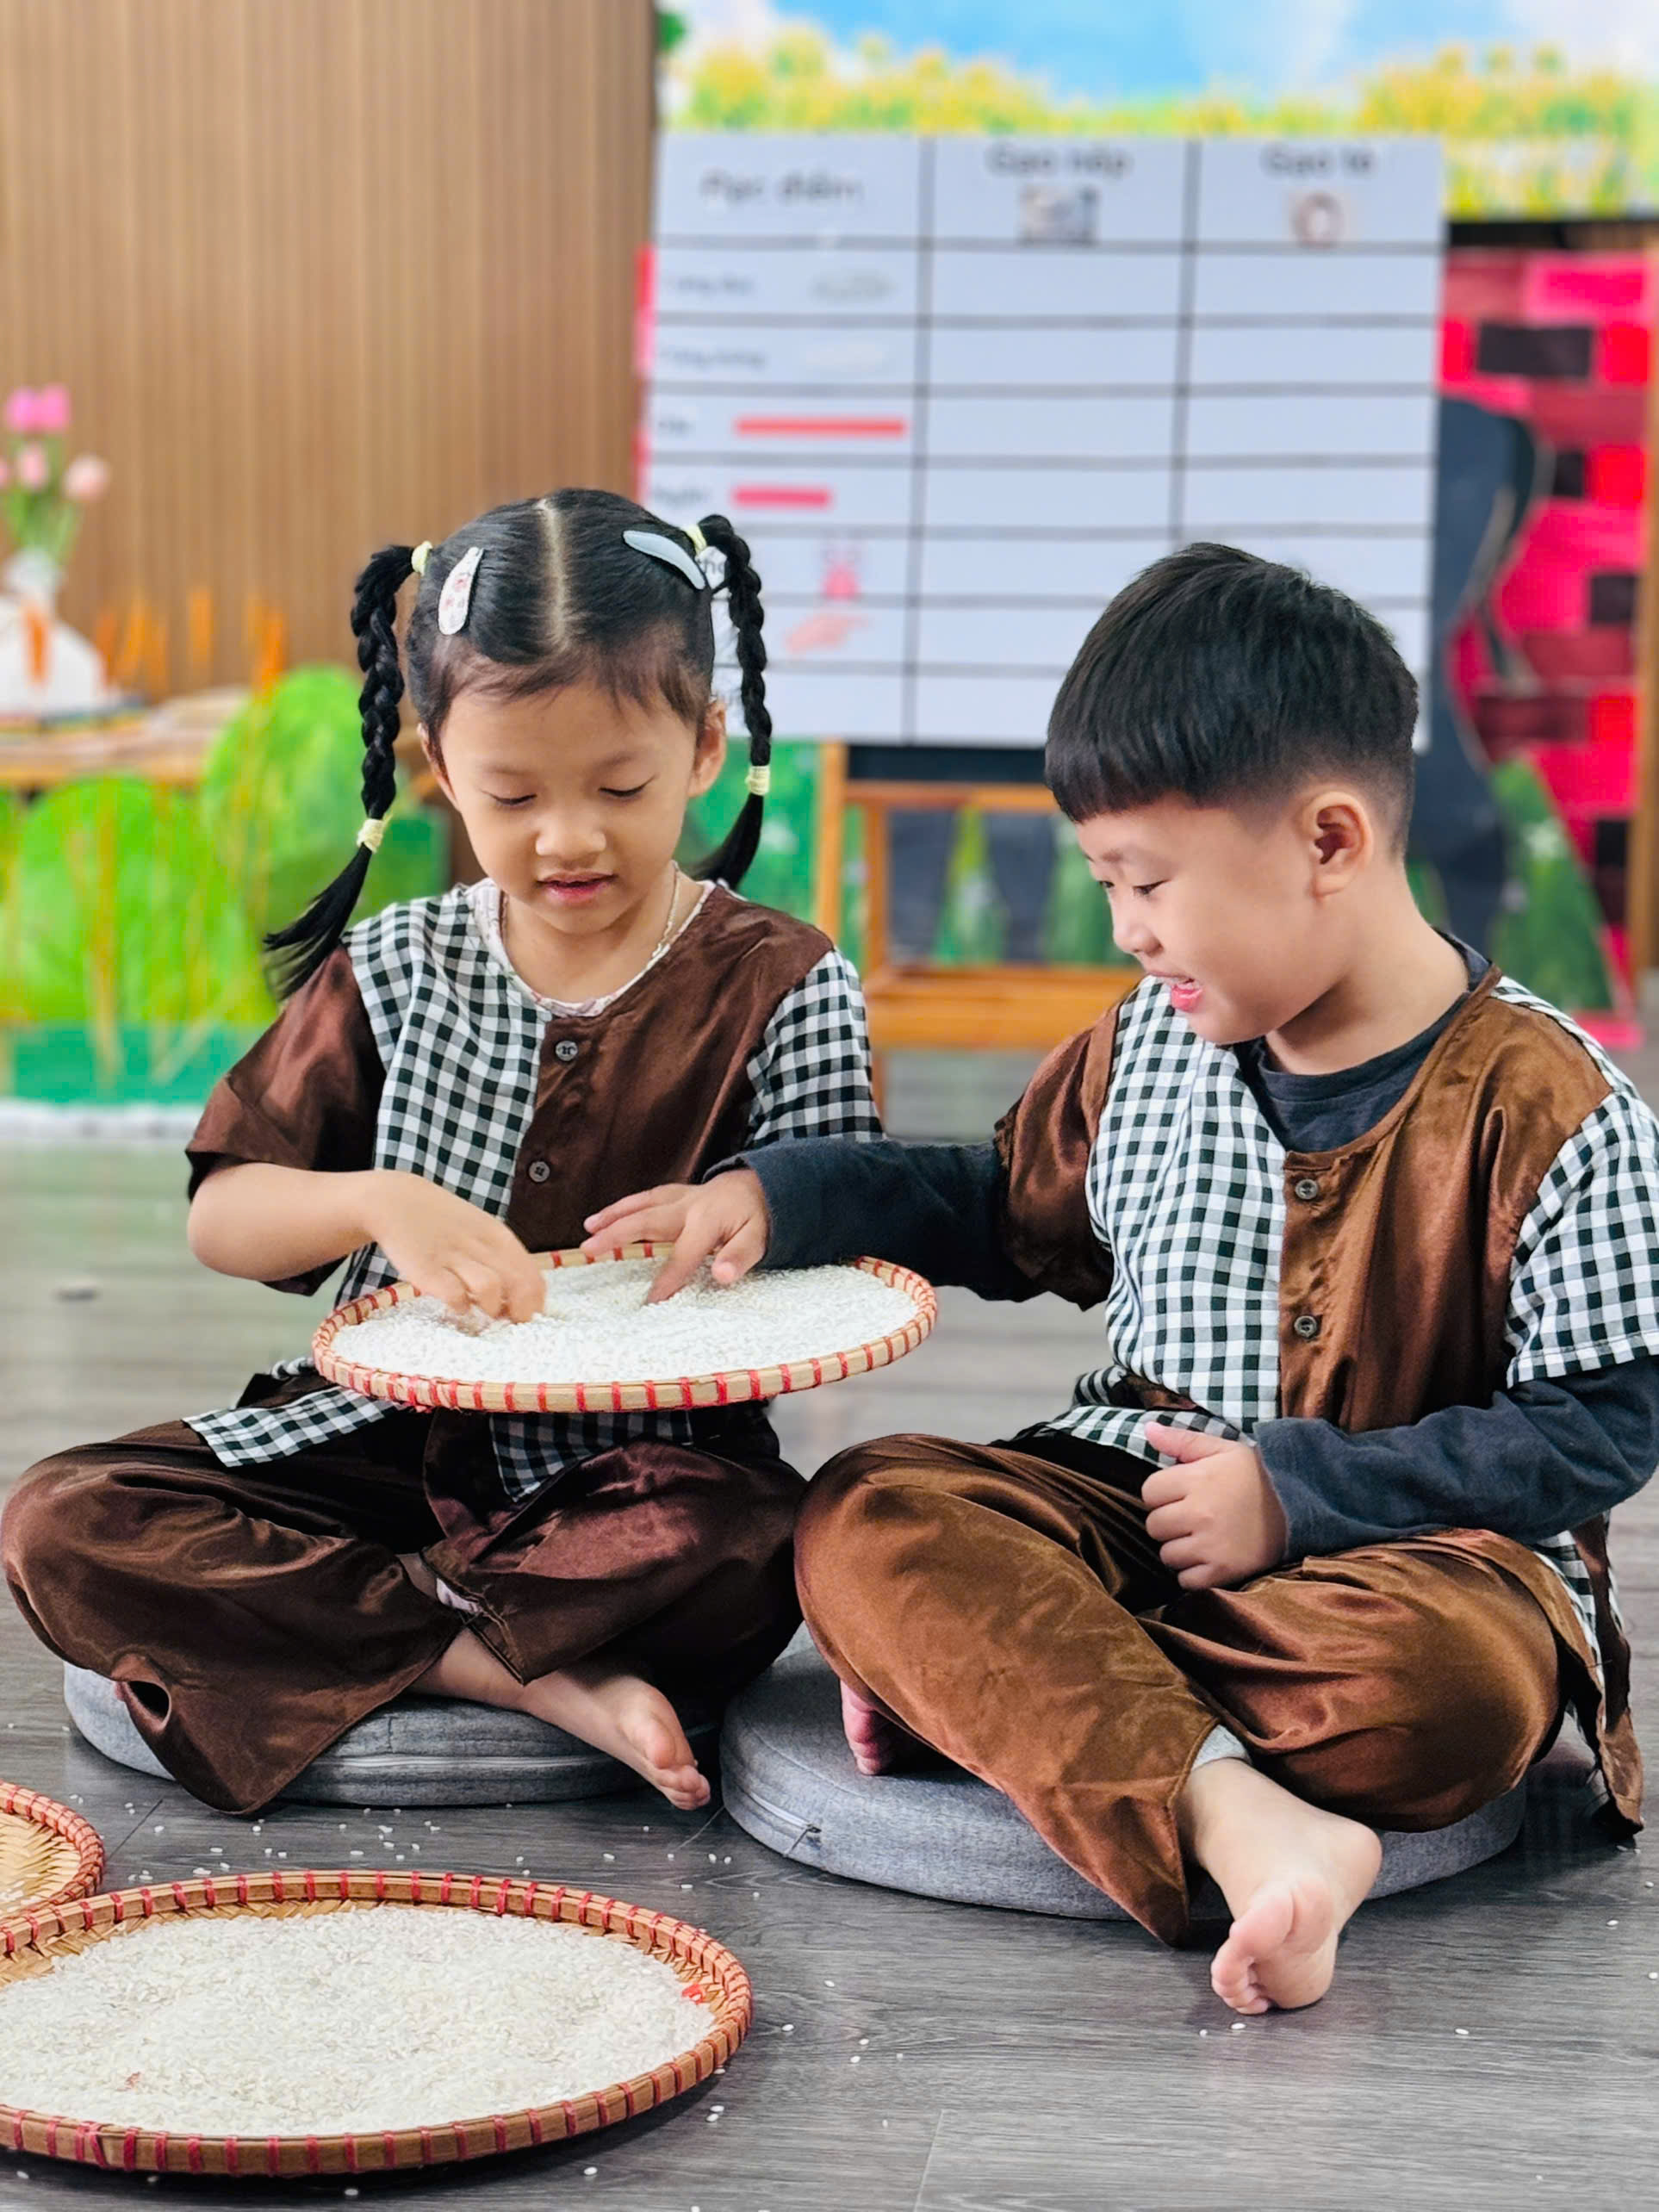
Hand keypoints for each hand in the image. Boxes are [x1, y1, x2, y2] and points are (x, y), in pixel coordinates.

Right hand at [359, 1170, 544, 1322]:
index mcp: (497, 1236)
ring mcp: (453, 1259)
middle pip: (518, 1285)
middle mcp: (479, 1246)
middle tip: (509, 1321)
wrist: (395, 1202)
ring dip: (491, 1307)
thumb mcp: (479, 1229)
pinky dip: (460, 1306)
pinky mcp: (428, 1271)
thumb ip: (498, 1257)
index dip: (535, 1302)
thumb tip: (518, 1294)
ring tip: (482, 1310)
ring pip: (491, 1288)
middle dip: (520, 1311)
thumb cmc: (442, 1221)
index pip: (532, 1275)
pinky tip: (457, 1305)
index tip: (528, 1315)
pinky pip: (455, 1295)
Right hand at [582, 1170, 769, 1302]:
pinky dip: (624, 1206)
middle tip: (589, 1248)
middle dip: (616, 1234)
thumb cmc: (758, 1218)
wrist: (763, 1185)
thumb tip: (723, 1276)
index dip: (667, 1280)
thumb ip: (739, 1257)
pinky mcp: (675, 1194)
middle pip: (647, 1220)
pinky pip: (646, 1198)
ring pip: (641, 1204)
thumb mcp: (759, 1240)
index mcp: (708, 1220)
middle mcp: (688, 1205)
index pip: (683, 1255)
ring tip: (588, 1229)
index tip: (651, 1302)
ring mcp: (680, 1197)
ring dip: (613, 1215)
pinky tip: (606, 1216)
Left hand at [1141, 1421, 1287, 1590]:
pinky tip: (1208, 1558)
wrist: (1300, 1506)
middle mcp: (1200, 1513)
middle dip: (1168, 1522)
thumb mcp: (1221, 1449)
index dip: (1161, 1493)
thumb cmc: (1255, 1475)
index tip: (1179, 1495)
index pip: (1149, 1492)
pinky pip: (1185, 1581)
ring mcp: (1211, 1545)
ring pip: (1167, 1555)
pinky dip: (1192, 1574)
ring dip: (1179, 1549)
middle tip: (1191, 1518)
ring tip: (1201, 1538)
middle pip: (1154, 1526)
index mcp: (1196, 1479)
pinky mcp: (1223, 1571)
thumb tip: (1147, 1429)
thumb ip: (1181, 1440)